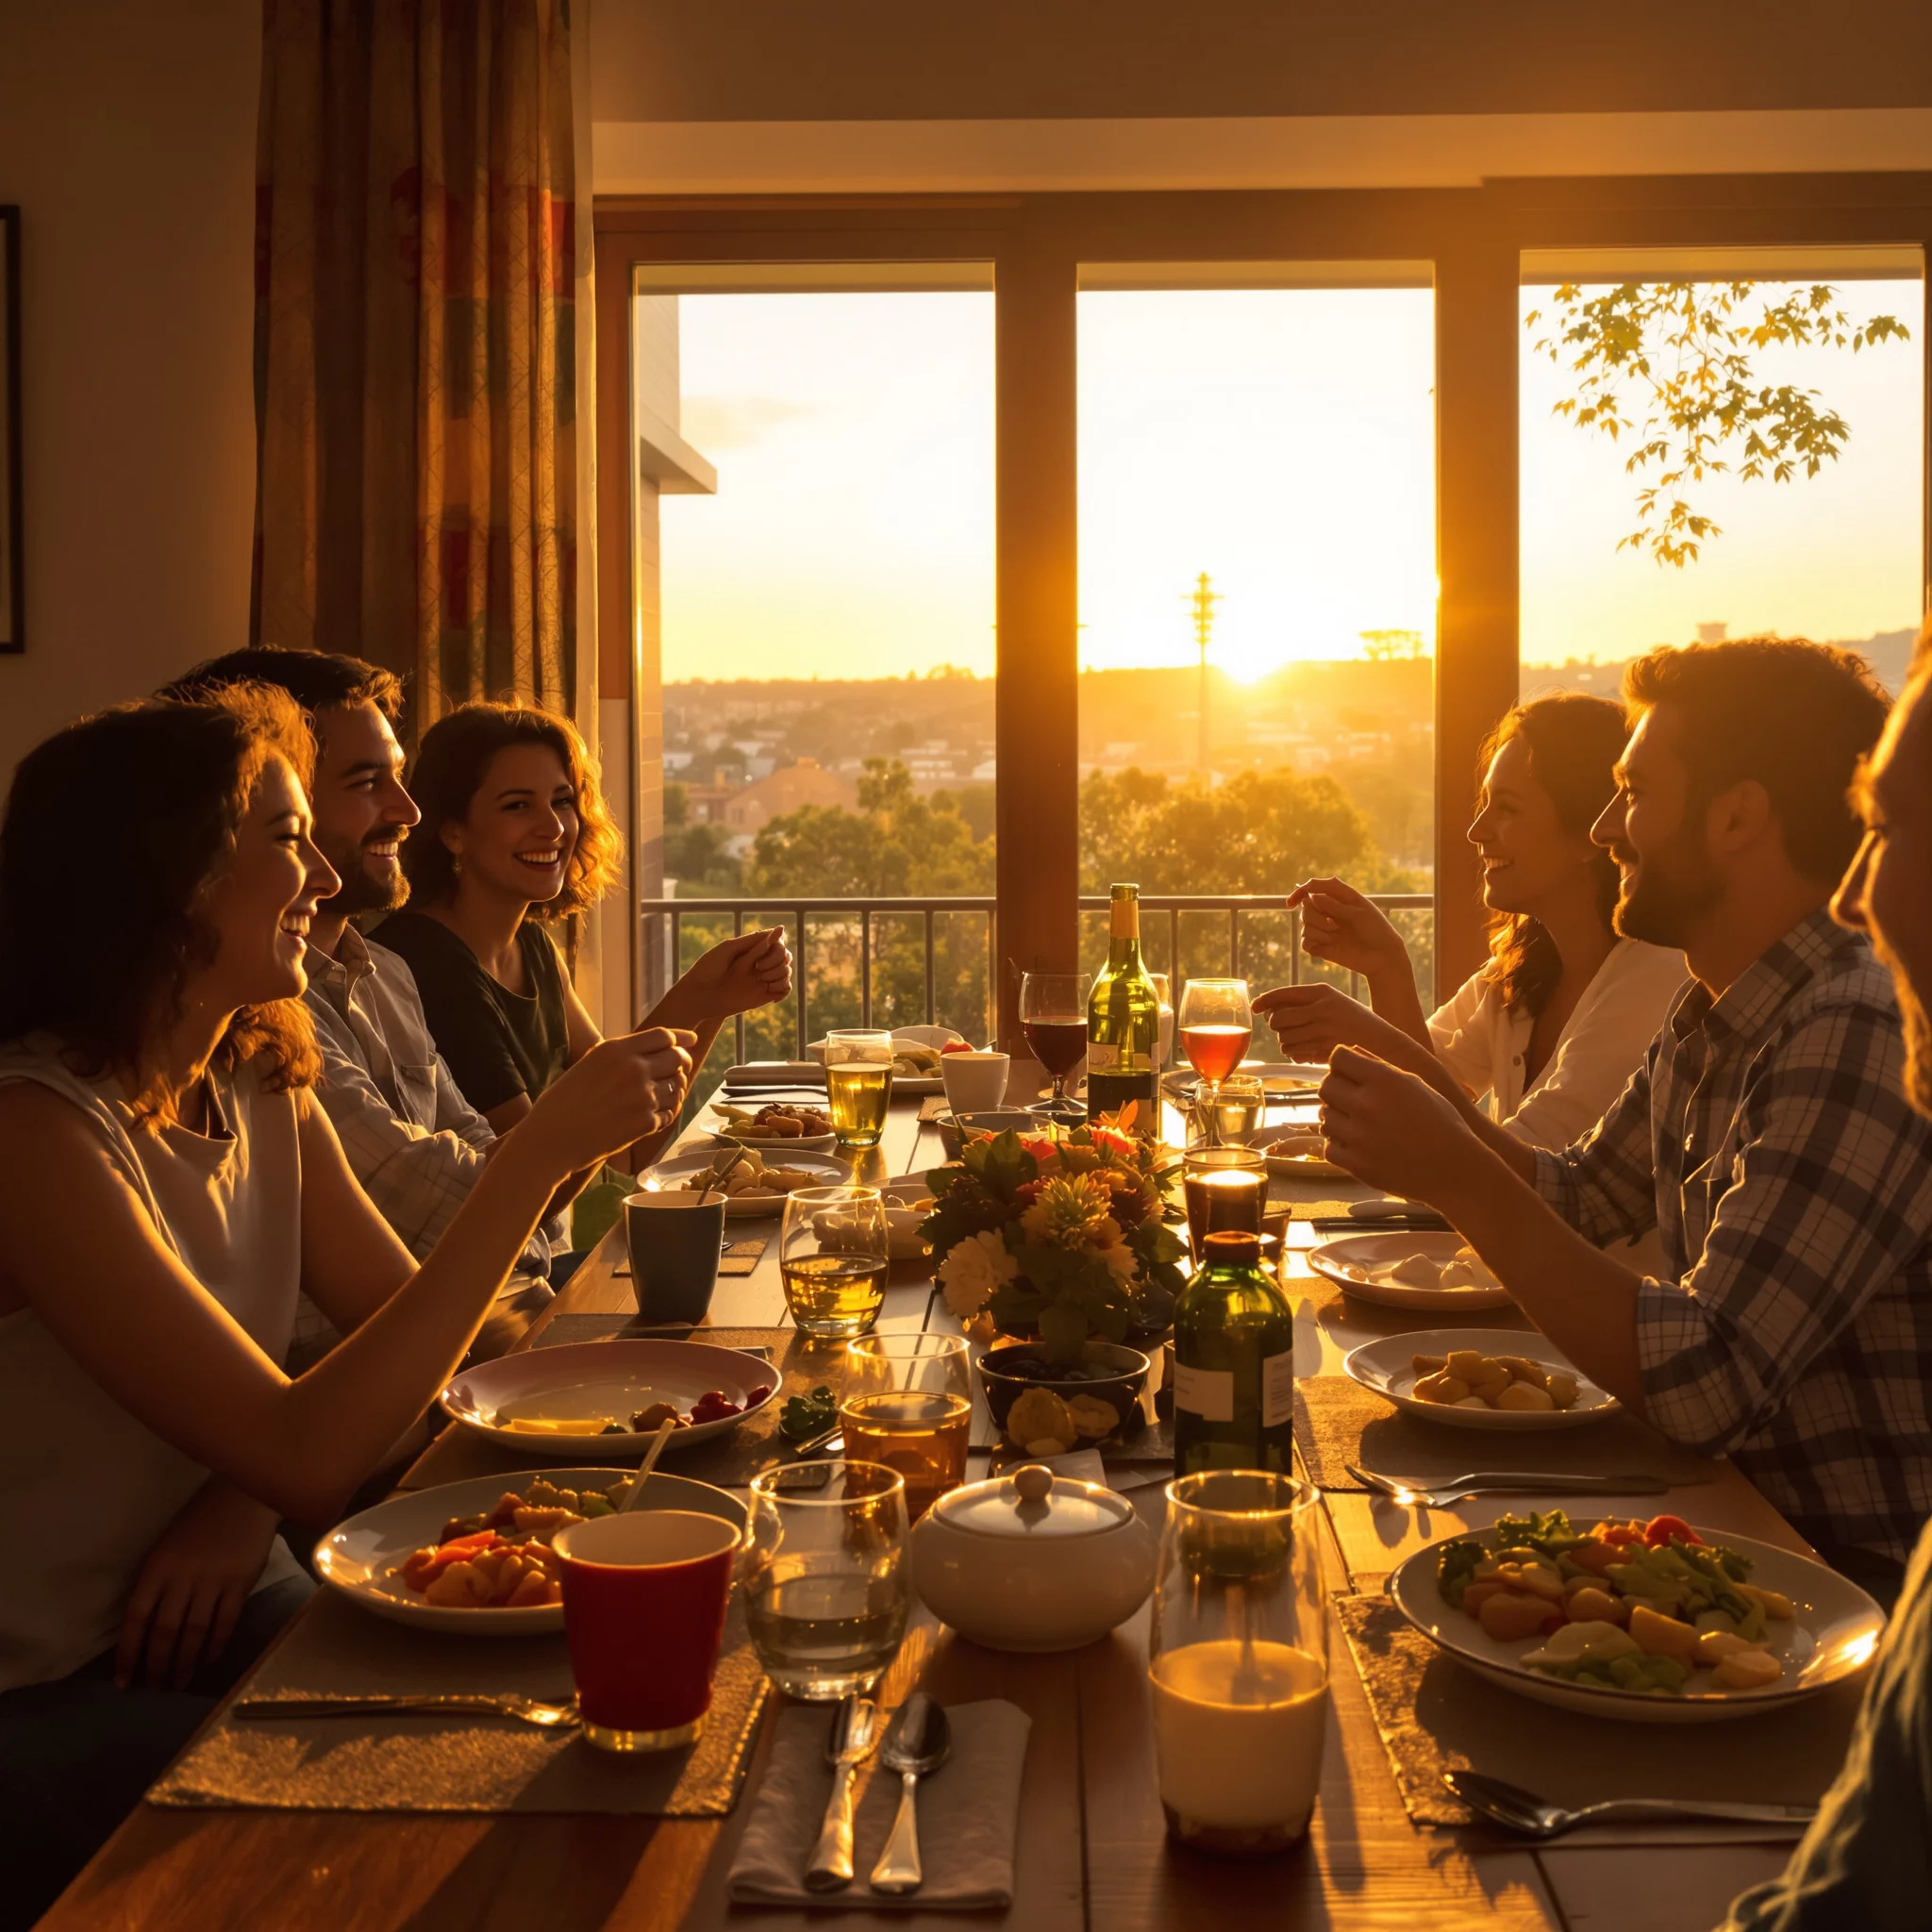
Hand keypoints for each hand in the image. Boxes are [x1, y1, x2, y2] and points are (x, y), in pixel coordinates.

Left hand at [115, 1479, 279, 1688]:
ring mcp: (212, 1581)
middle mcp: (182, 1577)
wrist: (243, 1496)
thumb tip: (145, 1627)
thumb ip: (156, 1583)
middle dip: (157, 1664)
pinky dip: (215, 1645)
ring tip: (181, 1682)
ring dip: (185, 1662)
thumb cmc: (199, 1521)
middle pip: (165, 1631)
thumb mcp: (166, 1547)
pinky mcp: (240, 1583)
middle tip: (156, 1687)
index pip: (136, 1619)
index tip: (124, 1681)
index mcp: (157, 1568)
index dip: (129, 1653)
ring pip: (194, 1632)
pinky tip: (209, 1660)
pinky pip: (224, 1622)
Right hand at [528, 1028, 693, 1173]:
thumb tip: (651, 1051)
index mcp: (616, 1050)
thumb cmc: (562, 1104)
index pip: (664, 1036)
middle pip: (677, 1057)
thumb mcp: (588, 1065)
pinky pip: (668, 1114)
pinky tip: (652, 1119)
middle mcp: (633, 1068)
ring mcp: (642, 1096)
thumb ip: (619, 1056)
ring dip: (674, 1091)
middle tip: (682, 1069)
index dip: (681, 1038)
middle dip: (683, 1062)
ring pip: (676, 1087)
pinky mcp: (645, 1122)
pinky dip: (664, 1116)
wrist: (550, 1140)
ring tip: (662, 1097)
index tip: (690, 1041)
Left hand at [654, 928, 792, 1026]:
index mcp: (751, 950)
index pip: (778, 944)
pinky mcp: (763, 996)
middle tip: (757, 970)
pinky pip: (785, 990)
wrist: (698, 996)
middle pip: (786, 957)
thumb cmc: (708, 969)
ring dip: (779, 975)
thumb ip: (754, 940)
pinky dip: (783, 988)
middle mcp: (759, 964)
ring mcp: (762, 980)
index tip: (758, 957)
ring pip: (787, 972)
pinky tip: (768, 990)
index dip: (776, 949)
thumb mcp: (729, 949)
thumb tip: (781, 929)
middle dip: (776, 962)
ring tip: (762, 980)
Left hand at [1254, 982, 1421, 1065]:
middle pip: (1277, 1019)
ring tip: (1301, 1041)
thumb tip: (1267, 1010)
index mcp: (1322, 991)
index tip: (1255, 1008)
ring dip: (1286, 1043)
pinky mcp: (1325, 1050)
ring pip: (1283, 1039)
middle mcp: (1321, 1008)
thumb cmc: (1355, 1022)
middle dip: (1278, 1027)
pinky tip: (1307, 1052)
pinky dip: (1295, 1054)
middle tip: (1287, 1029)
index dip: (1264, 1001)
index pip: (1282, 994)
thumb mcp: (1334, 1001)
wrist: (1385, 1043)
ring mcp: (1323, 1030)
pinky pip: (1295, 1053)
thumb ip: (1305, 1002)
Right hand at [1287, 877, 1408, 978]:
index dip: (1300, 892)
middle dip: (1316, 916)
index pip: (1313, 888)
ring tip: (1336, 936)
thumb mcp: (1358, 912)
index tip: (1292, 902)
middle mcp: (1328, 912)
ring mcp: (1324, 929)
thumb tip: (1311, 896)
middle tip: (1334, 925)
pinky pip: (1305, 942)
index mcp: (1338, 898)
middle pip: (1305, 907)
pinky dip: (1316, 942)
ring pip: (1304, 925)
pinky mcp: (1321, 947)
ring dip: (1319, 930)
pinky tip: (1331, 945)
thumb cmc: (1376, 930)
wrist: (1382, 957)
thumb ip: (1335, 904)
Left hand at [1318, 1045, 1485, 1204]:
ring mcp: (1360, 1136)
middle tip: (1352, 1100)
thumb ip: (1379, 1066)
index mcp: (1385, 1080)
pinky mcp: (1357, 1164)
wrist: (1455, 1169)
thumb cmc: (1440, 1123)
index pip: (1338, 1058)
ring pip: (1324, 1117)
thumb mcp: (1416, 1085)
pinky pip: (1329, 1147)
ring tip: (1358, 1124)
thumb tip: (1350, 1050)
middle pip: (1325, 1086)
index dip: (1343, 1063)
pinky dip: (1340, 1146)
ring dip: (1337, 1118)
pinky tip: (1358, 1145)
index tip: (1351, 1073)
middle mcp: (1368, 1105)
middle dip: (1337, 1089)